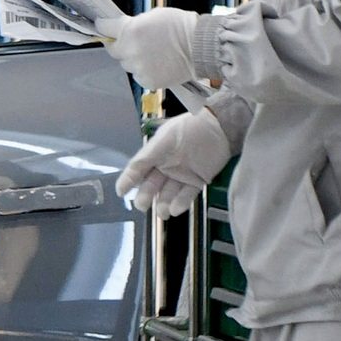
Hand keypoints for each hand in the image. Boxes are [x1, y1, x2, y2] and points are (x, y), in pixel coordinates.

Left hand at [102, 6, 209, 97]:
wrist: (201, 47)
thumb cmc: (181, 26)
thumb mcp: (153, 15)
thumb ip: (134, 24)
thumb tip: (122, 28)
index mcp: (130, 30)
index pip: (104, 28)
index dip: (103, 26)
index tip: (103, 26)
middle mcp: (130, 50)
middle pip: (114, 50)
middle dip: (121, 45)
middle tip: (134, 42)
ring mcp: (138, 68)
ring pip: (127, 64)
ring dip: (134, 59)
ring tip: (153, 53)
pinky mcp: (148, 81)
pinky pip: (139, 76)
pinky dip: (145, 71)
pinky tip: (158, 64)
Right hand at [118, 109, 232, 209]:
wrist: (220, 128)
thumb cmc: (189, 128)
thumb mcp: (163, 141)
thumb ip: (146, 157)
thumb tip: (129, 172)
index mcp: (155, 154)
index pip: (138, 170)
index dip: (128, 180)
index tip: (120, 192)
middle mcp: (166, 166)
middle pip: (152, 185)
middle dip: (146, 196)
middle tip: (142, 205)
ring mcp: (182, 175)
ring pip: (168, 193)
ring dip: (164, 204)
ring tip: (163, 212)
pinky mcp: (197, 181)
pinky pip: (186, 195)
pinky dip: (180, 203)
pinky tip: (175, 209)